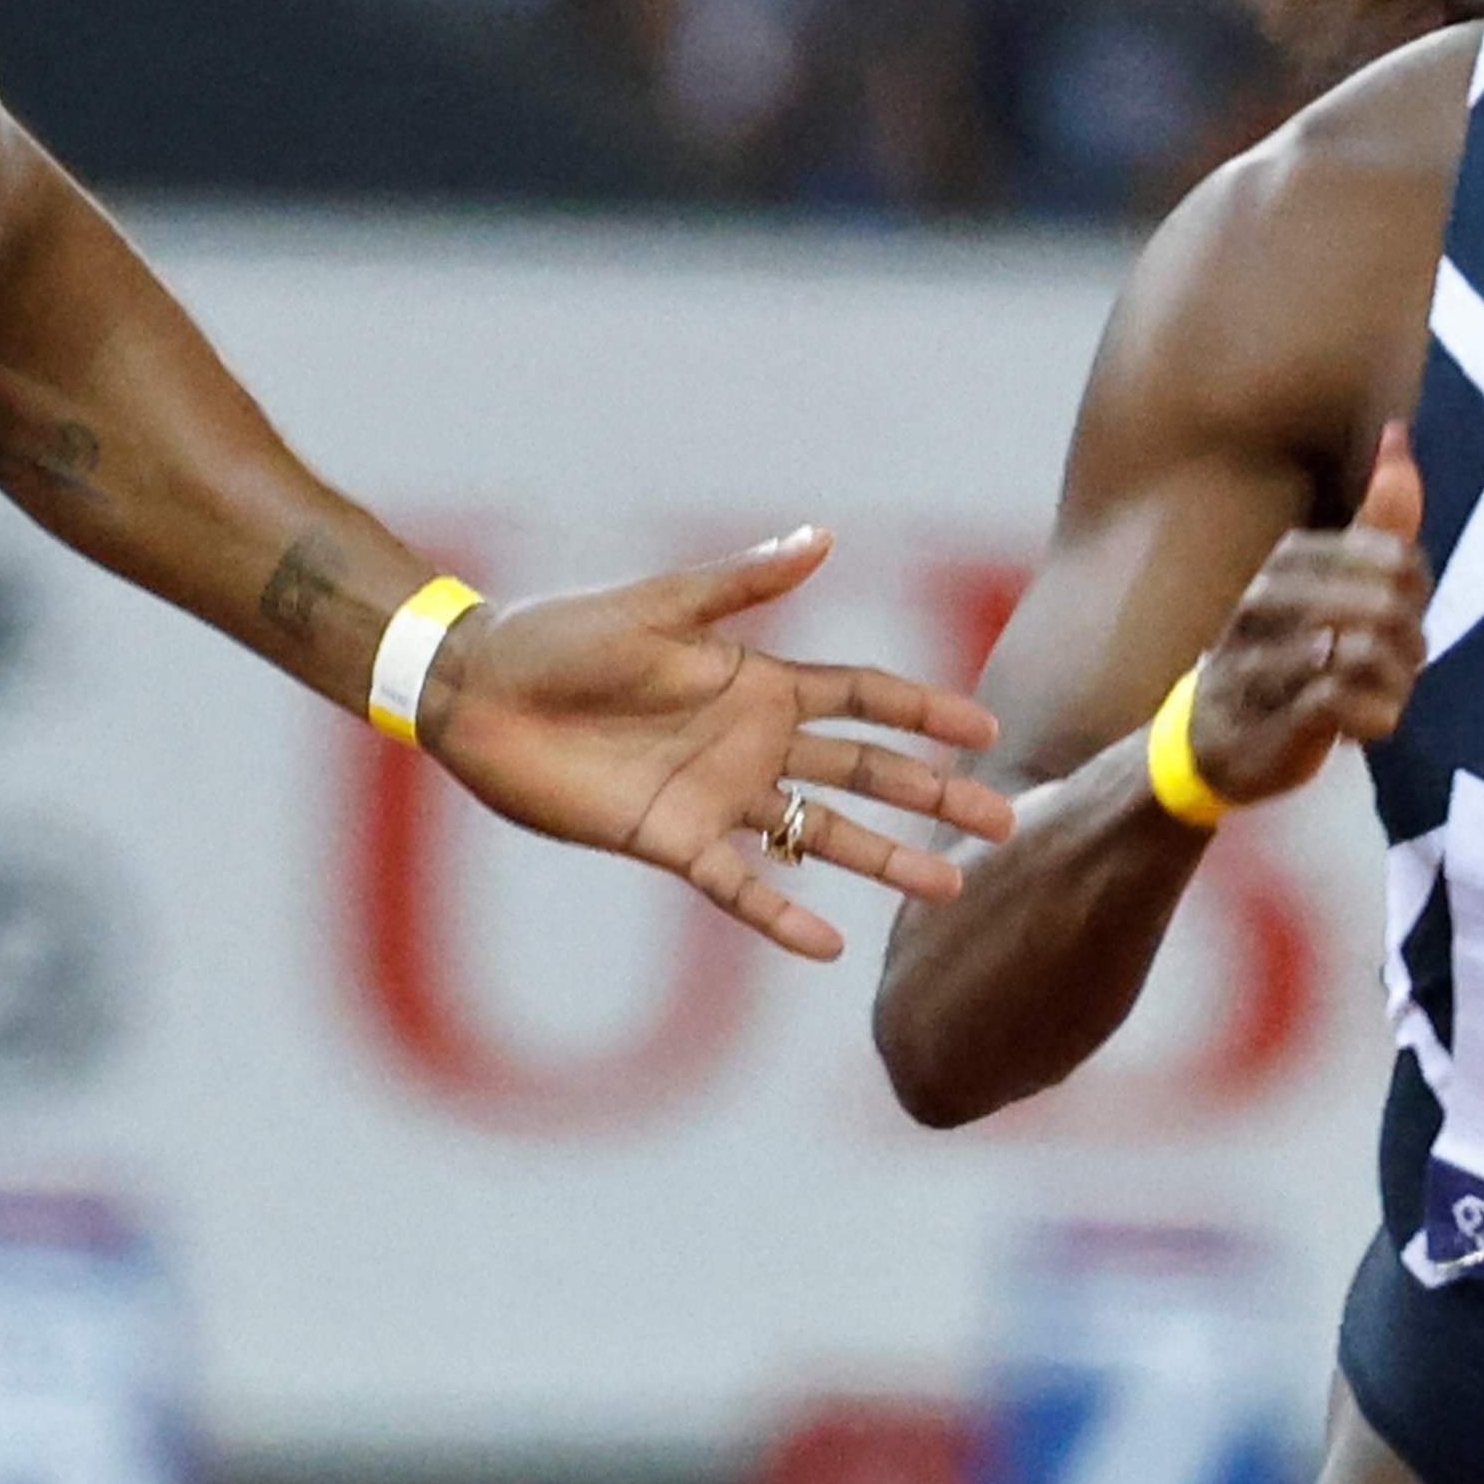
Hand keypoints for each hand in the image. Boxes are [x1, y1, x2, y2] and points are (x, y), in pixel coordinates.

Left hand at [417, 528, 1004, 965]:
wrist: (481, 688)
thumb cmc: (563, 633)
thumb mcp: (662, 604)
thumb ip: (746, 583)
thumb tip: (826, 537)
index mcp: (757, 681)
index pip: (863, 700)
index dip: (925, 714)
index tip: (988, 734)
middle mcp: (750, 743)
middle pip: (863, 774)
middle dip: (933, 796)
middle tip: (1002, 825)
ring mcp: (717, 797)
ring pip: (821, 835)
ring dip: (884, 859)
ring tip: (947, 890)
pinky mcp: (671, 841)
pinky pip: (740, 887)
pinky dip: (782, 915)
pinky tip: (830, 946)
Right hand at [1181, 429, 1427, 804]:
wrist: (1212, 742)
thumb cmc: (1284, 654)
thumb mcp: (1330, 580)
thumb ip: (1375, 518)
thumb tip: (1397, 433)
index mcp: (1289, 559)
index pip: (1396, 556)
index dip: (1417, 593)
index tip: (1402, 617)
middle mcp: (1268, 599)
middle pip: (1386, 602)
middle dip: (1411, 640)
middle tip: (1400, 664)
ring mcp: (1264, 658)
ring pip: (1368, 652)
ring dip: (1397, 683)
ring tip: (1385, 693)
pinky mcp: (1272, 716)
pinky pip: (1345, 702)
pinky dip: (1375, 715)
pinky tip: (1369, 722)